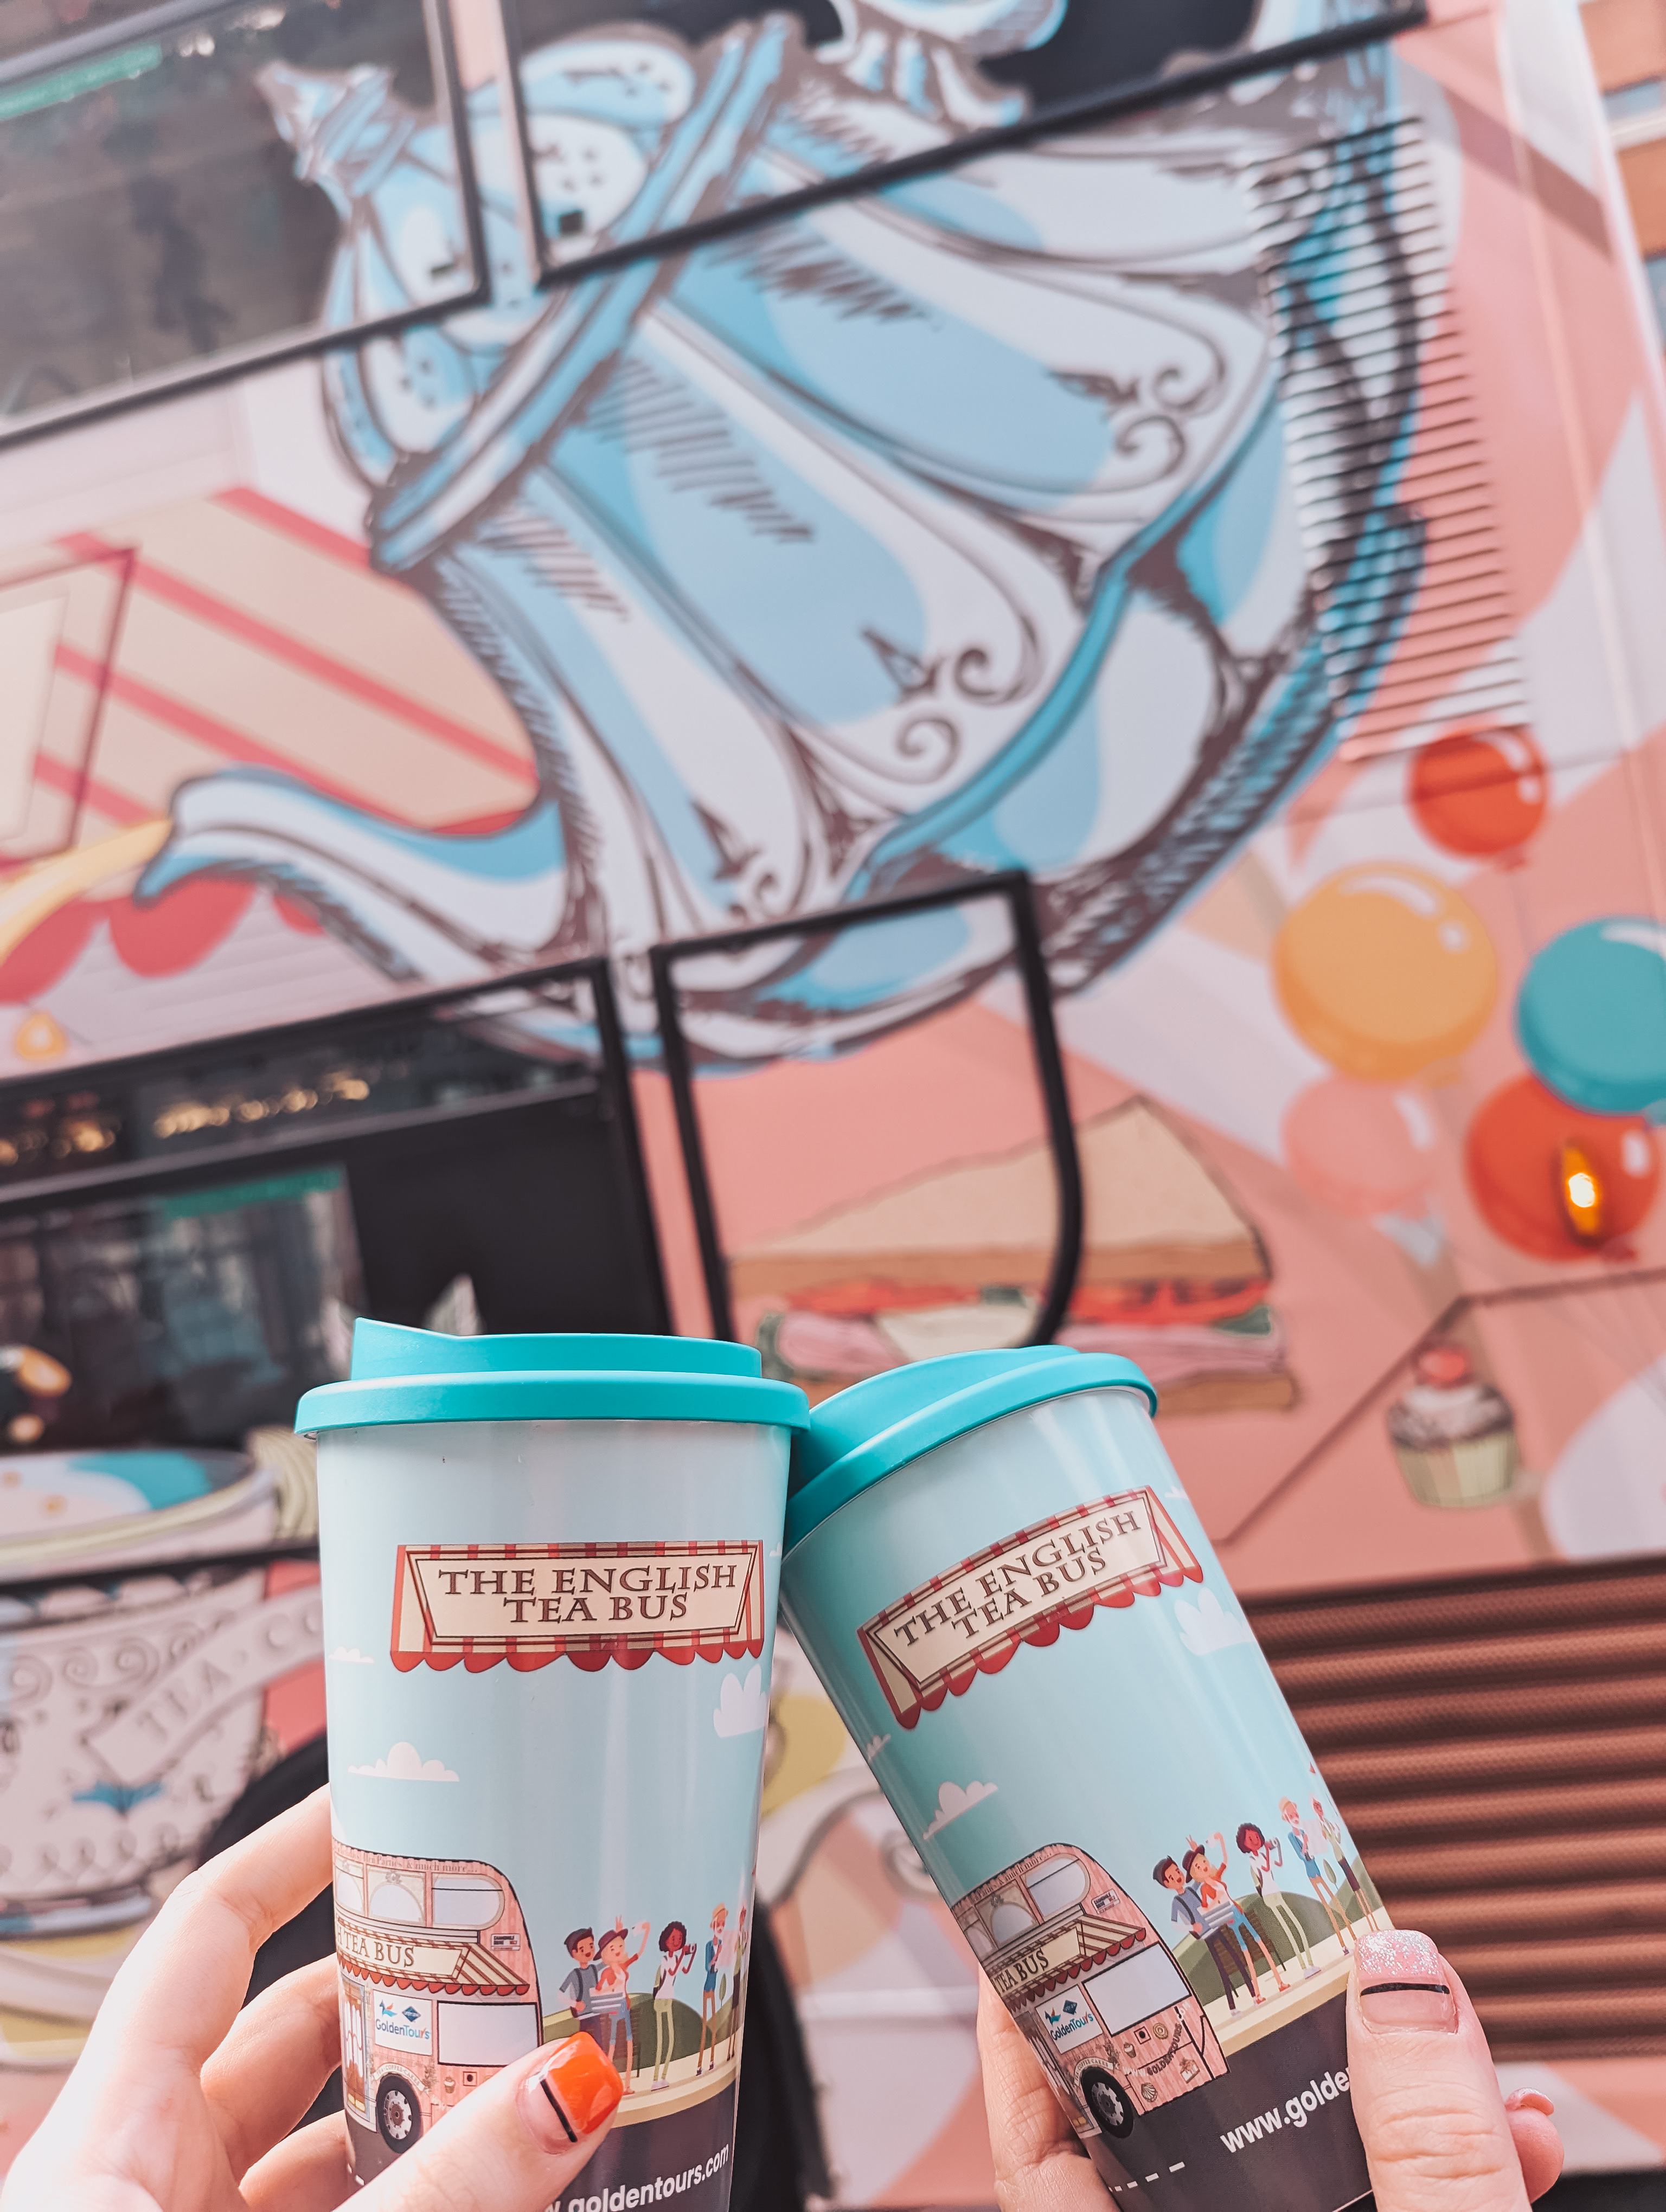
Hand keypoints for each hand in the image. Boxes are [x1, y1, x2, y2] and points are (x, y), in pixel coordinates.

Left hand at [1, 1787, 620, 2211]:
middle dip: (407, 1997)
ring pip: (330, 2152)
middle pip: (290, 2043)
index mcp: (111, 2143)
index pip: (211, 1938)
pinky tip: (513, 2191)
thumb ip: (446, 2194)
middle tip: (520, 1954)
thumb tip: (569, 2081)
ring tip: (542, 2073)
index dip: (296, 1854)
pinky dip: (429, 2202)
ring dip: (432, 2113)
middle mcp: (146, 2191)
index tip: (391, 1802)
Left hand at [975, 1926, 1563, 2211]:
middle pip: (1175, 2127)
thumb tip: (1401, 1974)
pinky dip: (1438, 2174)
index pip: (1035, 2141)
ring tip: (1423, 2010)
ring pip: (1292, 2172)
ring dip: (1373, 2093)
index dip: (1027, 2022)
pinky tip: (1510, 2135)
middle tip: (1258, 1920)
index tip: (1036, 1911)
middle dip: (1240, 2023)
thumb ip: (1423, 2150)